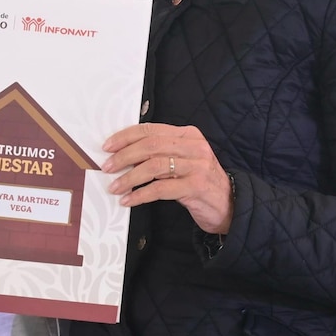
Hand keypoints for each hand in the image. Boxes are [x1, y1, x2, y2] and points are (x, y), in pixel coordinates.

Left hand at [102, 122, 233, 234]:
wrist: (229, 205)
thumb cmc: (199, 182)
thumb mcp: (182, 161)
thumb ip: (161, 153)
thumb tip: (124, 155)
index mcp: (188, 134)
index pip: (151, 129)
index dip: (126, 137)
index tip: (107, 147)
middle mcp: (194, 146)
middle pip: (151, 145)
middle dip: (124, 156)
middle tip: (107, 167)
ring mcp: (197, 166)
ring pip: (154, 166)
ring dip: (129, 177)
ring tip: (114, 186)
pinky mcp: (196, 187)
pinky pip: (161, 189)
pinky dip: (140, 194)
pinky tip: (128, 200)